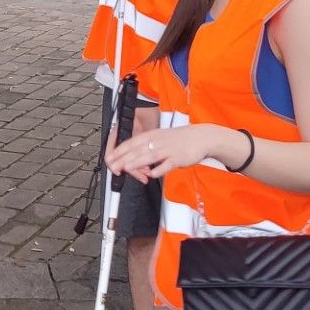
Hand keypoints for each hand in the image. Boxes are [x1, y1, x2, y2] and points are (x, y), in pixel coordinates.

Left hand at [105, 124, 227, 179]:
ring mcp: (168, 149)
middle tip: (113, 167)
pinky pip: (168, 164)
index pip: (131, 142)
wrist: (200, 137)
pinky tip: (152, 174)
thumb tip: (130, 159)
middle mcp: (157, 141)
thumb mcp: (159, 139)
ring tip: (126, 169)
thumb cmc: (178, 140)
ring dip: (137, 162)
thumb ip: (145, 149)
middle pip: (138, 150)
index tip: (109, 159)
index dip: (119, 151)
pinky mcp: (179, 157)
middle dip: (124, 159)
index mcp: (151, 136)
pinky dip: (159, 169)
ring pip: (150, 156)